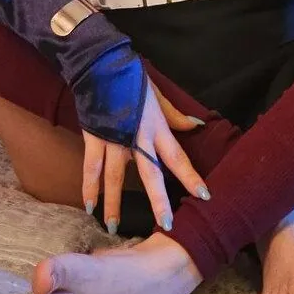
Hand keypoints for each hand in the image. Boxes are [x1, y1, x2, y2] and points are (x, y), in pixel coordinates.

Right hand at [81, 81, 209, 233]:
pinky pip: (91, 168)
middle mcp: (138, 138)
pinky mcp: (94, 138)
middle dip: (159, 201)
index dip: (191, 176)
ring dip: (114, 203)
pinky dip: (89, 187)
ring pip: (115, 178)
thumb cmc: (133, 80)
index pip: (178, 157)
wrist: (103, 65)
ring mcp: (114, 139)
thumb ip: (175, 116)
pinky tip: (89, 206)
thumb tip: (197, 125)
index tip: (204, 195)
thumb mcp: (158, 96)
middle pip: (150, 174)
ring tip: (114, 228)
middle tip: (165, 226)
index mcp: (157, 128)